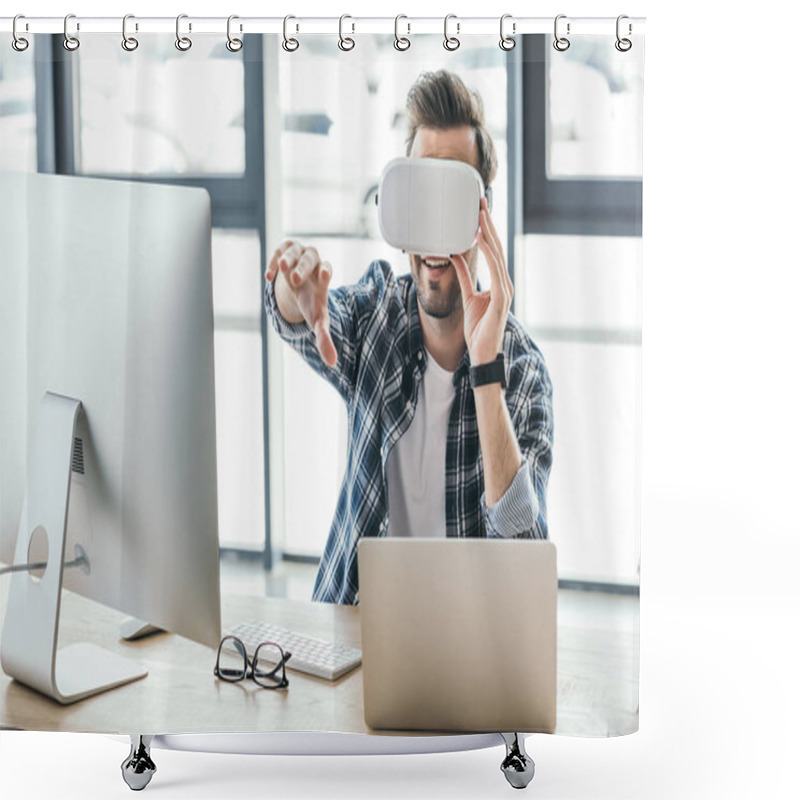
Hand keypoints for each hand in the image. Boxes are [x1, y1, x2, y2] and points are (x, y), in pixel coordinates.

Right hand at [265, 239, 337, 366]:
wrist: (297, 285)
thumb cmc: (310, 303)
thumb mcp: (317, 320)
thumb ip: (324, 339)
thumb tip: (332, 364)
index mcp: (323, 277)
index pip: (327, 269)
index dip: (325, 271)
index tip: (323, 275)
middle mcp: (313, 261)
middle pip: (311, 258)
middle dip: (303, 268)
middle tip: (294, 280)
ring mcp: (298, 253)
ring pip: (295, 250)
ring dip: (289, 259)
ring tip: (282, 269)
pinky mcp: (284, 250)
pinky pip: (279, 250)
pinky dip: (274, 262)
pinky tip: (269, 277)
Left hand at [452, 197, 512, 366]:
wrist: (482, 353)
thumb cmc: (478, 329)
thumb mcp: (468, 296)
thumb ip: (463, 276)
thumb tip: (454, 255)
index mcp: (499, 282)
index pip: (493, 251)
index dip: (487, 230)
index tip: (479, 211)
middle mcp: (505, 283)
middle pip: (497, 248)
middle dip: (488, 224)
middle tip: (480, 202)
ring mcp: (505, 290)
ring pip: (497, 256)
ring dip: (489, 234)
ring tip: (480, 215)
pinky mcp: (501, 299)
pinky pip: (496, 272)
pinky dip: (490, 255)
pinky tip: (482, 241)